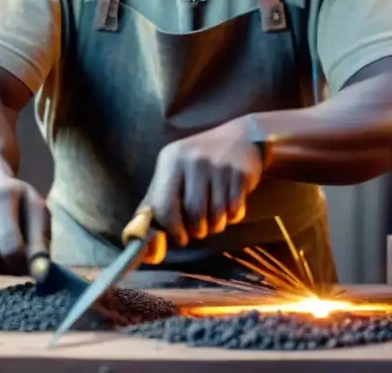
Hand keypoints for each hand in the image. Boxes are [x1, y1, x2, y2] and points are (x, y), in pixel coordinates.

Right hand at [0, 177, 48, 274]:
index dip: (24, 261)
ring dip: (2, 268)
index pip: (10, 244)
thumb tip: (40, 275)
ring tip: (12, 254)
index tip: (35, 264)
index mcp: (0, 196)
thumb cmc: (20, 201)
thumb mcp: (37, 212)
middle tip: (24, 262)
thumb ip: (40, 243)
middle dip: (11, 266)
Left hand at [143, 118, 263, 250]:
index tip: (181, 237)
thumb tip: (150, 254)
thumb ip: (155, 210)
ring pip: (216, 216)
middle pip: (194, 214)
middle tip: (201, 226)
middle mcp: (194, 160)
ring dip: (216, 224)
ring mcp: (219, 165)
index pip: (164, 207)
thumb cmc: (198, 165)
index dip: (173, 229)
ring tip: (216, 214)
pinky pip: (235, 211)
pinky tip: (231, 203)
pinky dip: (233, 216)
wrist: (239, 137)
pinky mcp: (241, 173)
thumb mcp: (172, 176)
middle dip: (198, 230)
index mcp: (171, 160)